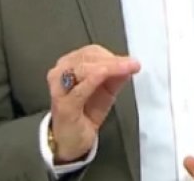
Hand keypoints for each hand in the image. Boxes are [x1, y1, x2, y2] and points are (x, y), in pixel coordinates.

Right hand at [46, 44, 140, 161]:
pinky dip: (93, 79)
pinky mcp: (64, 105)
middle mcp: (60, 73)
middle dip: (113, 61)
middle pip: (88, 58)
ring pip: (83, 69)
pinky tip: (105, 74)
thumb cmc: (85, 112)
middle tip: (133, 64)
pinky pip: (79, 89)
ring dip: (108, 66)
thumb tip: (130, 63)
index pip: (91, 52)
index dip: (112, 54)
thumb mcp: (106, 91)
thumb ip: (116, 77)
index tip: (131, 61)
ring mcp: (60, 89)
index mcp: (70, 65)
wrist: (70, 141)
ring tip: (127, 67)